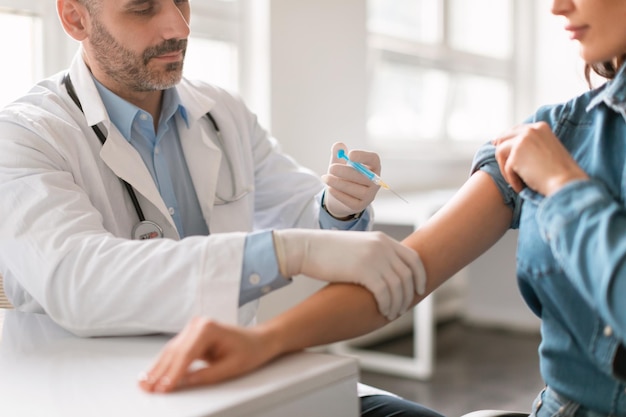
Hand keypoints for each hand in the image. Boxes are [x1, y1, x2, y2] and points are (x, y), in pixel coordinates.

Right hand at [138, 317, 275, 392]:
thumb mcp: (232, 367)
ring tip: (143, 383)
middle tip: (146, 388)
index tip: (163, 387)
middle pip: (174, 351)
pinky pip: (174, 351)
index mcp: (208, 328)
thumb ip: (208, 375)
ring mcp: (193, 328)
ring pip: (170, 350)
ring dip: (156, 368)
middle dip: (159, 372)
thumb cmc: (250, 350)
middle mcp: (198, 325)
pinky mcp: (190, 335)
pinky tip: (152, 374)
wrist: (258, 340)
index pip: (186, 354)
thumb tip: (186, 382)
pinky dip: (163, 363)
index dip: (172, 373)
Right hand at [273, 229, 425, 319]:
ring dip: (398, 303)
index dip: (420, 276)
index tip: (419, 289)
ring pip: (398, 286)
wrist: (306, 247)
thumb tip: (386, 274)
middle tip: (403, 308)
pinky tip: (383, 312)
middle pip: (408, 274)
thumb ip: (375, 255)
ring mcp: (374, 257)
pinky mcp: (364, 270)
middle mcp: (382, 246)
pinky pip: (384, 293)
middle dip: (408, 294)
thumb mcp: (357, 246)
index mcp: (383, 239)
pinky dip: (387, 305)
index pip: (413, 257)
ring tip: (392, 313)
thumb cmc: (327, 251)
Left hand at [321, 142, 380, 218]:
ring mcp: (369, 195)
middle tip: (331, 168)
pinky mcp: (360, 206)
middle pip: (364, 176)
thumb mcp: (339, 163)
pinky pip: (350, 200)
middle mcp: (375, 182)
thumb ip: (338, 154)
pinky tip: (329, 188)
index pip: (373, 159)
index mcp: (373, 167)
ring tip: (325, 178)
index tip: (350, 155)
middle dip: (346, 172)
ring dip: (338, 183)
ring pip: (355, 189)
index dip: (363, 156)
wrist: (340, 195)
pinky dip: (338, 194)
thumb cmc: (343, 176)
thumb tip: (338, 146)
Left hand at [492, 122, 587, 194]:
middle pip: (504, 138)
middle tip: (500, 163)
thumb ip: (531, 145)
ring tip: (515, 181)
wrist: (566, 181)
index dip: (505, 139)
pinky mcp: (516, 154)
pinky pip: (507, 168)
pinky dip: (512, 180)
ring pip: (501, 152)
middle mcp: (531, 130)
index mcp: (540, 127)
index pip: (516, 130)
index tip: (497, 145)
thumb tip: (508, 146)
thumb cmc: (559, 171)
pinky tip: (521, 187)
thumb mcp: (547, 150)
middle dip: (500, 151)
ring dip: (505, 168)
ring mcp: (522, 140)